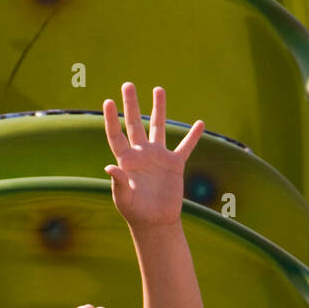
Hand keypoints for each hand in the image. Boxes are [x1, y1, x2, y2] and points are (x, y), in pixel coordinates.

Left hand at [103, 83, 202, 229]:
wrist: (155, 223)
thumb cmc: (136, 213)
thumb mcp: (124, 199)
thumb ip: (118, 183)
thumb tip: (110, 167)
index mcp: (126, 160)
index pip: (116, 135)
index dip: (112, 119)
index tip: (108, 102)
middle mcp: (141, 154)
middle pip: (135, 123)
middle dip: (131, 104)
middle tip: (128, 85)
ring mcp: (158, 157)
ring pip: (158, 127)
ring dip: (158, 108)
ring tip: (158, 89)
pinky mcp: (174, 165)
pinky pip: (185, 147)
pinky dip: (193, 136)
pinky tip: (200, 124)